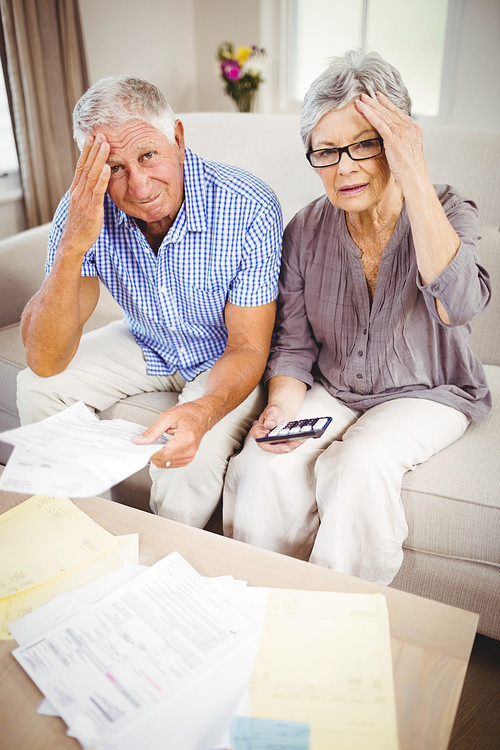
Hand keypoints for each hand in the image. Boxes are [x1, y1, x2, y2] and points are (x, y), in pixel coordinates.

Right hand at [61, 134, 110, 255]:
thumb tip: (96, 184)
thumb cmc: (80, 227)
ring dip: (99, 158)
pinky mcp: (92, 209)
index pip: (81, 167)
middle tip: (100, 134)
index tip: (91, 138)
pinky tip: (107, 167)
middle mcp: (78, 192)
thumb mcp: (83, 206)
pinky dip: (102, 178)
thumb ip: (88, 194)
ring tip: (105, 144)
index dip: (87, 152)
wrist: (73, 243)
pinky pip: (97, 191)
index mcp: (76, 190)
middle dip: (93, 149)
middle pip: (86, 166)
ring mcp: (84, 200)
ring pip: (92, 175)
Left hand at [133, 400, 211, 468]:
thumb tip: (139, 441)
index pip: (162, 455)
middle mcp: (189, 451)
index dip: (149, 451)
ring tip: (163, 441)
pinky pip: (171, 463)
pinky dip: (165, 456)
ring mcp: (190, 456)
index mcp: (185, 440)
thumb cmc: (189, 413)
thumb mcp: (167, 417)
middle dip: (153, 452)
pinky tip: (167, 446)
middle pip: (162, 461)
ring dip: (160, 455)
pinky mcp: (188, 458)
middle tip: (152, 441)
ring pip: (165, 464)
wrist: (203, 414)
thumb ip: (152, 431)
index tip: (142, 445)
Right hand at [250, 404, 304, 453]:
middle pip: (277, 448)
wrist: (279, 413)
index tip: (286, 447)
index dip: (276, 448)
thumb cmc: (273, 412)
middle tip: (299, 439)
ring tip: (303, 437)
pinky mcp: (280, 443)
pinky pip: (288, 445)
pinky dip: (295, 442)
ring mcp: (272, 442)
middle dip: (289, 446)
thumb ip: (270, 418)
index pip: (265, 445)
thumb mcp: (271, 411)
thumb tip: (268, 425)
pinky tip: (302, 437)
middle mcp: (264, 440)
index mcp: (258, 433)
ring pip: (284, 448)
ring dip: (294, 444)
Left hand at [355, 92, 427, 187]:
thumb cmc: (410, 171)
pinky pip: (379, 123)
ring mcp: (402, 132)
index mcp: (414, 130)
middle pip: (390, 111)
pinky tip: (362, 108)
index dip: (387, 105)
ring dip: (371, 105)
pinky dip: (370, 114)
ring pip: (384, 114)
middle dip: (377, 102)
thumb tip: (390, 142)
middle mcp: (409, 127)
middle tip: (367, 94)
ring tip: (361, 99)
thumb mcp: (406, 153)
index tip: (379, 98)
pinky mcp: (394, 138)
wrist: (415, 178)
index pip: (398, 114)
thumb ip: (399, 143)